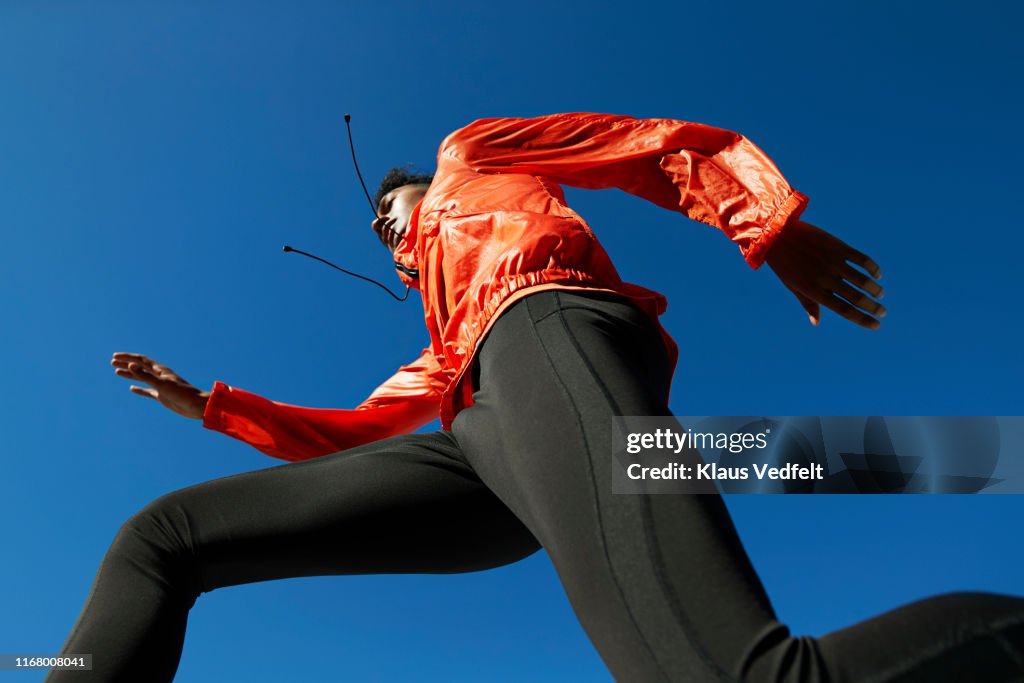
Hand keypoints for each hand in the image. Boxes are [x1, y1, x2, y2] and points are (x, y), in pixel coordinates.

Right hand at [110, 352, 209, 419]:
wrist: (196, 406)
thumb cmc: (182, 394)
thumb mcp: (161, 384)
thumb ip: (145, 376)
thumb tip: (130, 365)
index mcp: (160, 370)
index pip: (141, 360)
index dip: (128, 358)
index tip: (115, 357)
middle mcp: (160, 376)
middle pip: (140, 367)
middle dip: (126, 364)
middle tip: (112, 362)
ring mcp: (161, 386)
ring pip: (142, 378)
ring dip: (130, 374)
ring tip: (117, 371)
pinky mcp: (162, 396)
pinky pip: (148, 391)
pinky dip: (139, 389)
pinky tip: (131, 388)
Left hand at [764, 219, 884, 329]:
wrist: (778, 234)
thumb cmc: (784, 264)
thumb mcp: (793, 286)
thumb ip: (808, 304)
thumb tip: (817, 323)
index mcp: (814, 291)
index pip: (844, 310)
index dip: (863, 319)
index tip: (877, 325)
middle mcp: (825, 278)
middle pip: (856, 298)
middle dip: (873, 307)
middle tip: (883, 312)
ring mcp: (833, 262)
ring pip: (862, 280)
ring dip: (875, 289)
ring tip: (880, 294)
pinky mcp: (838, 247)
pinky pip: (862, 259)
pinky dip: (873, 268)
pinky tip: (877, 274)